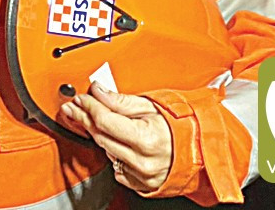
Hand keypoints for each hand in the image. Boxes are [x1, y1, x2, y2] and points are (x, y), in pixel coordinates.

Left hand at [58, 83, 172, 192]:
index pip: (104, 120)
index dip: (88, 106)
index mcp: (146, 139)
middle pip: (100, 135)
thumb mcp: (153, 106)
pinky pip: (115, 165)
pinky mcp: (139, 183)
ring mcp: (140, 175)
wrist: (201, 152)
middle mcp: (141, 160)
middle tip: (73, 106)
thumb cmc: (182, 128)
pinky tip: (111, 139)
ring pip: (105, 150)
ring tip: (87, 118)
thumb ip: (121, 101)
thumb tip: (98, 91)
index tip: (80, 97)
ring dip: (95, 132)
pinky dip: (111, 150)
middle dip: (84, 117)